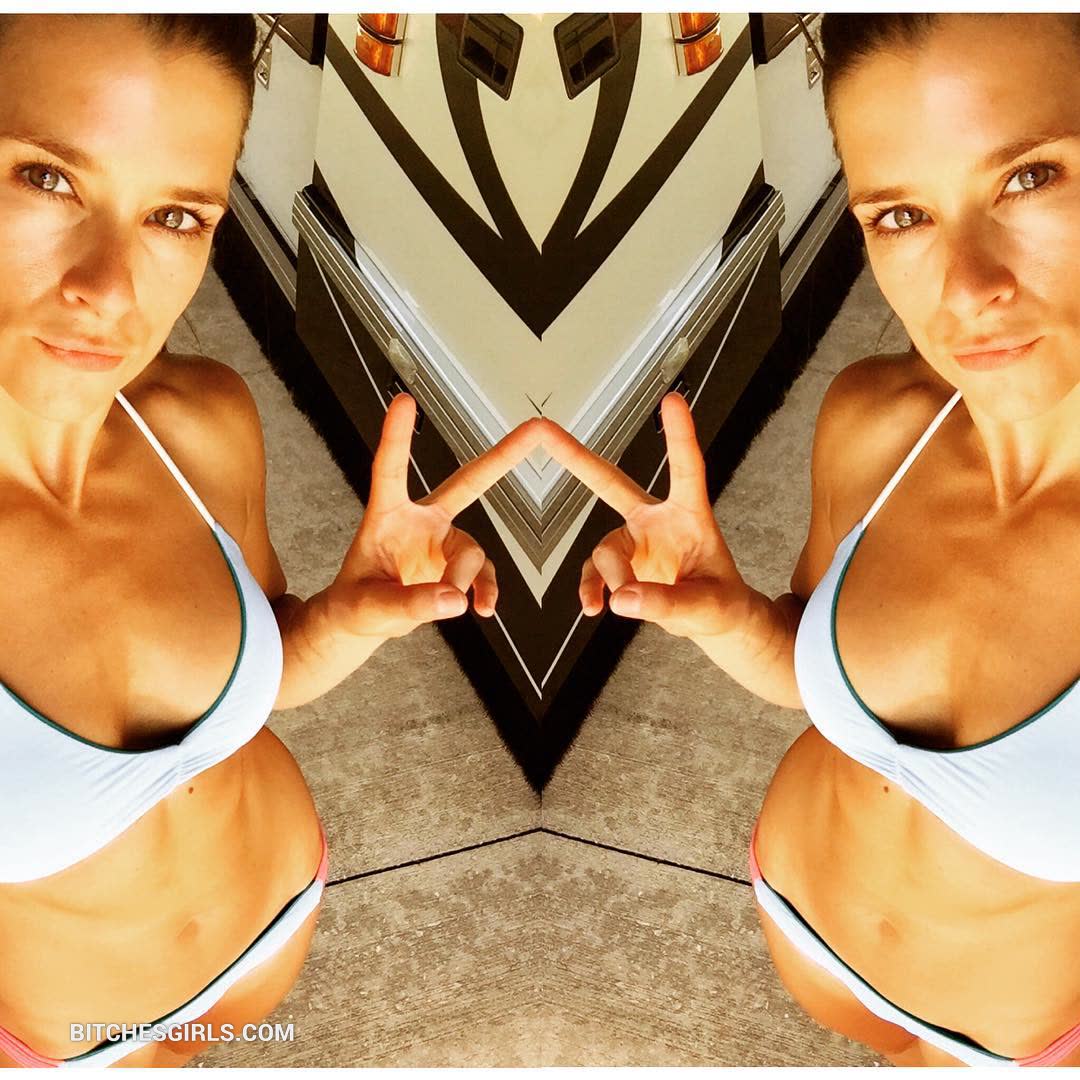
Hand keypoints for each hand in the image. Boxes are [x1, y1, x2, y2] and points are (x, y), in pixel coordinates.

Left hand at [327, 394, 540, 639]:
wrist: (363, 623)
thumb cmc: (355, 604)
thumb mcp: (371, 608)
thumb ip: (411, 604)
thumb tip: (455, 599)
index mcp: (387, 517)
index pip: (391, 470)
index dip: (397, 436)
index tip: (404, 401)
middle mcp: (420, 521)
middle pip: (466, 483)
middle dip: (501, 457)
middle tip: (534, 430)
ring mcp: (441, 541)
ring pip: (472, 550)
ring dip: (465, 578)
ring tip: (452, 603)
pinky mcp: (454, 564)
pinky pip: (483, 573)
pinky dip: (486, 590)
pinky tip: (483, 607)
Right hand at [538, 393, 750, 638]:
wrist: (714, 624)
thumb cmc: (722, 605)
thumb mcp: (706, 607)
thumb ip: (666, 602)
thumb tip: (622, 598)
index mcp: (689, 516)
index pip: (685, 469)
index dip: (679, 435)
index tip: (672, 401)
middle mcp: (656, 521)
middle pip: (611, 482)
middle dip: (577, 458)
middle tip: (545, 430)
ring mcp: (636, 542)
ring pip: (604, 548)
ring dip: (610, 576)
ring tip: (621, 601)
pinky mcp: (622, 566)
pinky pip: (593, 572)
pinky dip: (590, 589)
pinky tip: (594, 606)